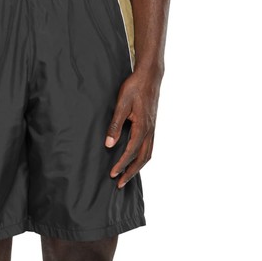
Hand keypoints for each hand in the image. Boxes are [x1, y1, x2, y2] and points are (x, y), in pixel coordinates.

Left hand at [104, 70, 159, 187]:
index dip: (122, 164)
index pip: (131, 152)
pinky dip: (142, 158)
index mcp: (143, 127)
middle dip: (131, 172)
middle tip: (120, 184)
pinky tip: (135, 161)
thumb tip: (109, 144)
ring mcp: (153, 129)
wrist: (150, 76)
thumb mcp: (121, 105)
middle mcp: (150, 131)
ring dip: (137, 167)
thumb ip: (115, 125)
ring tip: (126, 177)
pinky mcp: (152, 126)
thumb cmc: (134, 88)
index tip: (112, 174)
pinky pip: (149, 147)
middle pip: (142, 158)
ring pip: (148, 154)